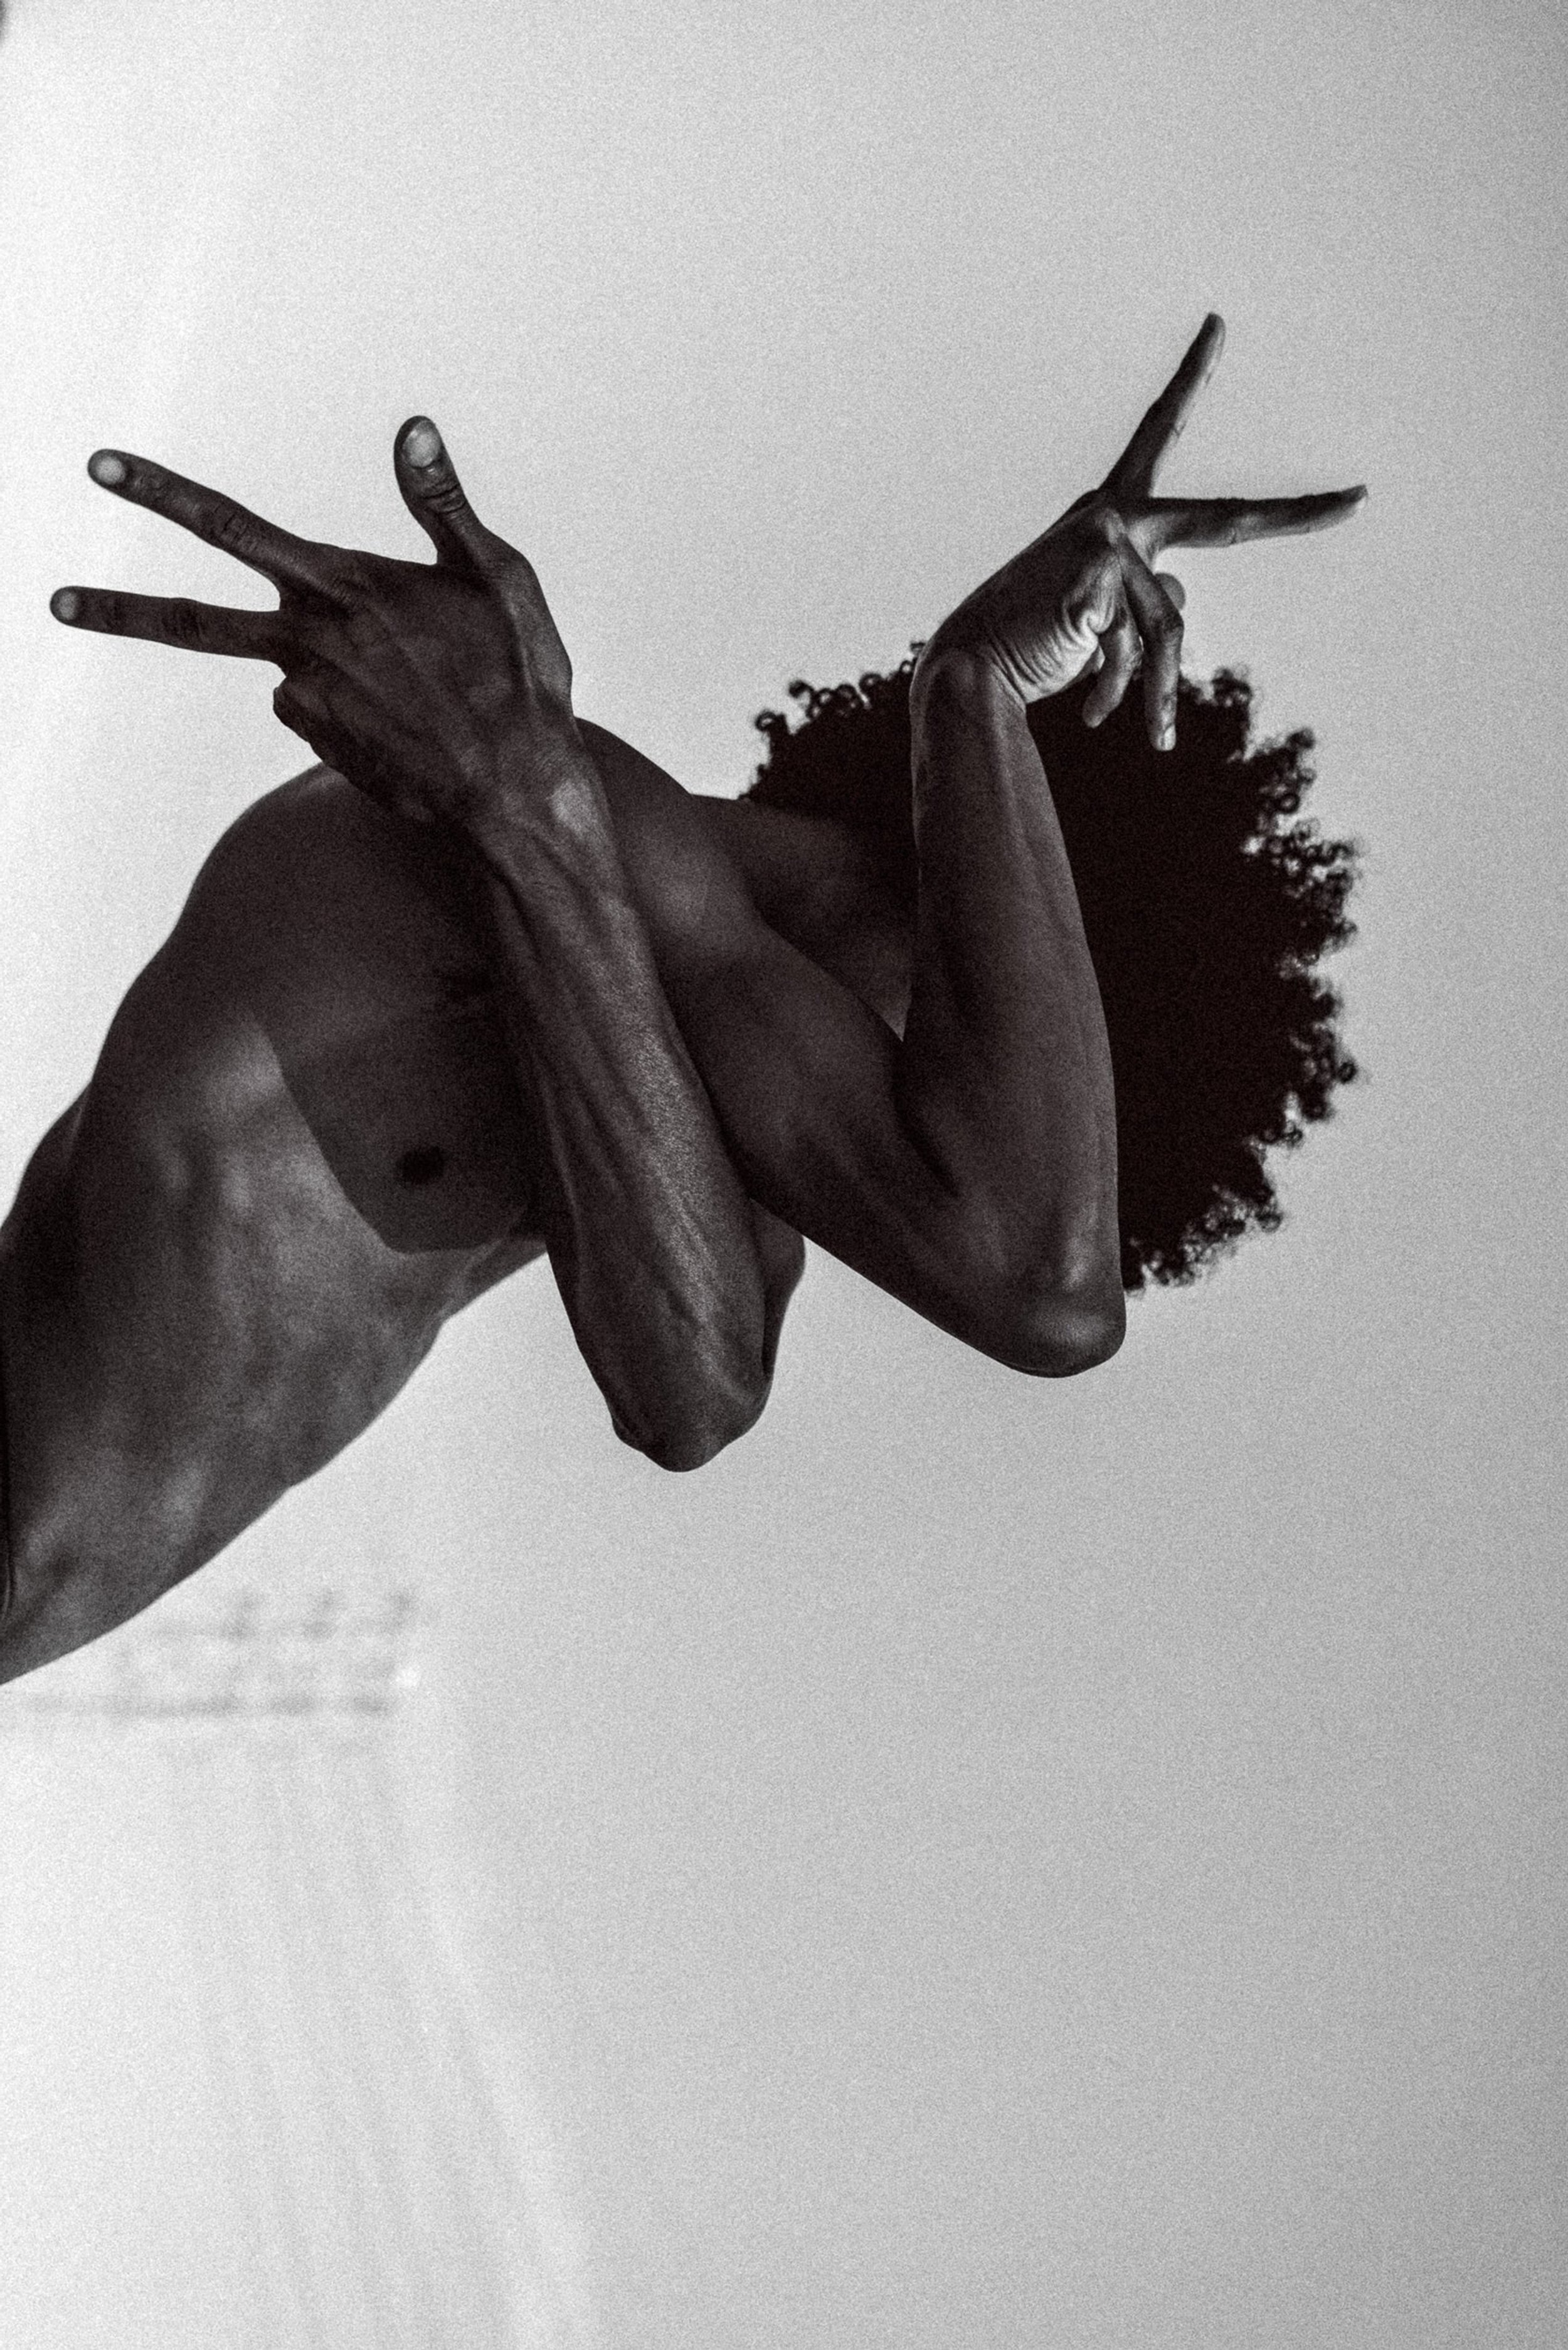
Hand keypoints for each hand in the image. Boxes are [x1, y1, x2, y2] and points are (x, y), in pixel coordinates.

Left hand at [50, 420, 577, 827]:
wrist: (517, 792)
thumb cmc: (519, 678)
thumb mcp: (496, 575)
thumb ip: (440, 503)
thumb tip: (411, 428)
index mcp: (345, 587)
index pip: (231, 527)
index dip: (162, 494)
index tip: (101, 468)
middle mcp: (311, 644)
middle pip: (193, 625)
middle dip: (120, 610)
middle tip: (54, 602)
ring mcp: (310, 701)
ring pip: (270, 663)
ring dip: (268, 665)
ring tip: (291, 670)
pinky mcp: (322, 743)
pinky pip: (315, 703)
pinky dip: (345, 697)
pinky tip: (401, 713)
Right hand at [918, 314, 1366, 748]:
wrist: (974, 670)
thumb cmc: (1037, 641)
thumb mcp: (1107, 617)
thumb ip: (1151, 600)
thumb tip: (1181, 601)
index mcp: (1115, 510)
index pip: (1160, 434)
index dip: (1189, 378)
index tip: (1216, 326)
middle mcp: (1117, 514)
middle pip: (1229, 520)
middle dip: (1297, 516)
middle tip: (1360, 500)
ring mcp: (1109, 543)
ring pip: (1173, 627)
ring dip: (1159, 692)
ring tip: (1154, 737)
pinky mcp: (1100, 579)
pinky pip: (1139, 652)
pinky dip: (1118, 693)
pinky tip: (1092, 714)